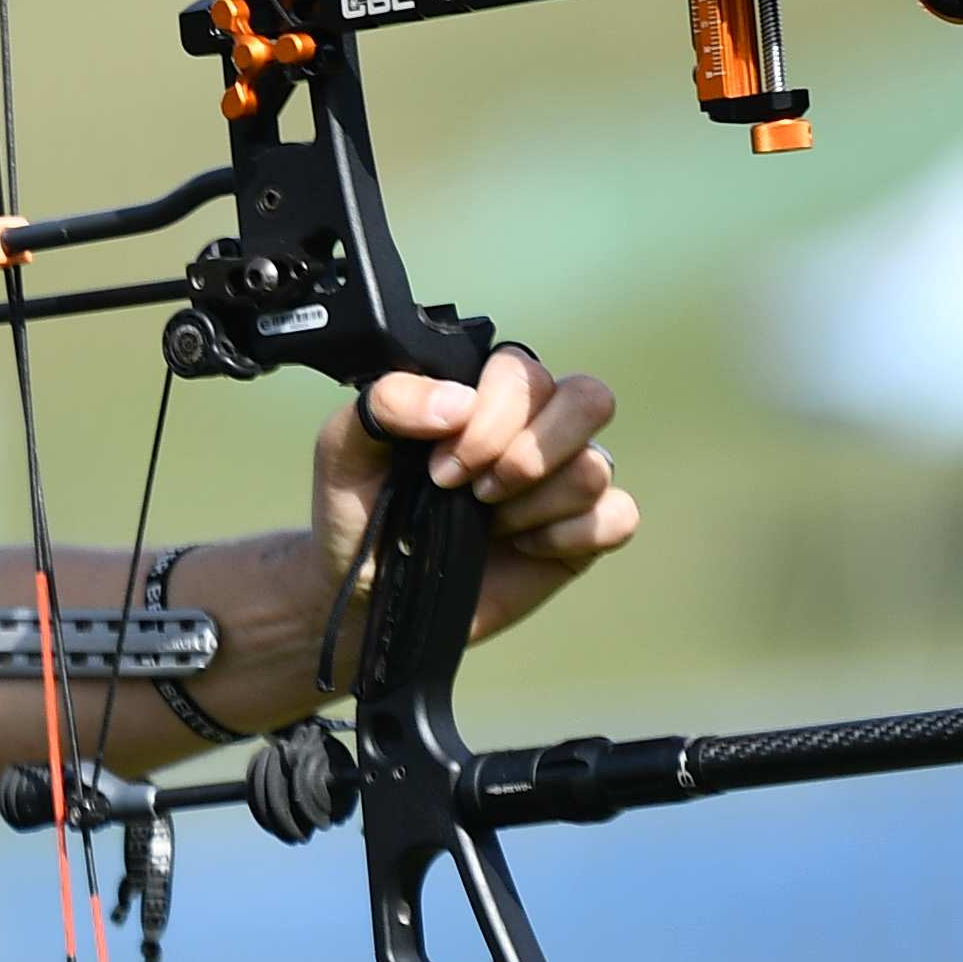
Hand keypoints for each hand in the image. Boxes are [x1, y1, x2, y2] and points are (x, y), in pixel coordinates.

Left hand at [312, 348, 637, 652]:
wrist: (369, 591)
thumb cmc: (362, 511)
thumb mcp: (344, 450)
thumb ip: (385, 403)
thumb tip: (457, 403)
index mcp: (487, 394)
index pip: (525, 370)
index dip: (492, 417)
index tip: (438, 468)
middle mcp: (538, 426)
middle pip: (589, 399)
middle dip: (525, 453)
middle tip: (471, 491)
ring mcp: (567, 478)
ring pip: (597, 465)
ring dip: (532, 504)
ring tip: (487, 524)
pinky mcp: (586, 532)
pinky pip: (617, 516)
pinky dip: (568, 536)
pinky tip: (524, 546)